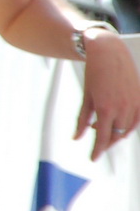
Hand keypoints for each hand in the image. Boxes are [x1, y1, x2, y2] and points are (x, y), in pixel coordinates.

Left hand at [75, 27, 139, 161]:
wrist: (109, 52)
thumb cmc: (95, 72)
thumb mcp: (86, 97)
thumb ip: (82, 119)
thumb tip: (77, 137)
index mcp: (105, 108)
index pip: (102, 137)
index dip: (97, 150)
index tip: (93, 158)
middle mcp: (122, 108)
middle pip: (116, 135)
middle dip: (106, 142)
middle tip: (97, 143)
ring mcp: (134, 103)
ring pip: (127, 129)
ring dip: (117, 134)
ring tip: (104, 130)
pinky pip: (138, 120)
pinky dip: (129, 126)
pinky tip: (119, 124)